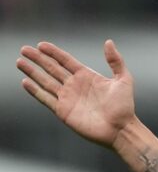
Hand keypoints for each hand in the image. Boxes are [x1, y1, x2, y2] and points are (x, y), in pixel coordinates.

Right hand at [17, 40, 136, 147]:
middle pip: (52, 68)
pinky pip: (45, 98)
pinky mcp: (62, 110)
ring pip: (45, 81)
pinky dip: (35, 91)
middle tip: (24, 49)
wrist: (120, 129)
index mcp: (87, 76)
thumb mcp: (124, 80)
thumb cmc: (124, 106)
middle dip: (38, 59)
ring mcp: (68, 98)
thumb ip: (115, 61)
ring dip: (33, 72)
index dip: (54, 52)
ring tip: (20, 62)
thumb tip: (108, 42)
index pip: (66, 61)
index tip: (41, 45)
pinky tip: (25, 82)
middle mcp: (75, 85)